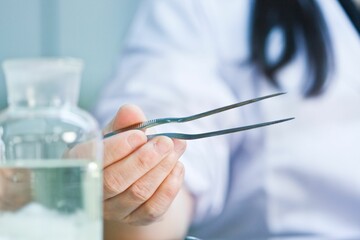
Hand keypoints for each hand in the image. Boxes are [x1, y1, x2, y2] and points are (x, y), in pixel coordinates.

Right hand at [102, 104, 186, 224]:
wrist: (132, 171)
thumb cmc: (120, 148)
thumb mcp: (119, 132)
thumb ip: (124, 121)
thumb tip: (131, 111)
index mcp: (80, 164)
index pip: (93, 160)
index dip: (117, 148)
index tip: (140, 134)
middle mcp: (93, 192)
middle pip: (115, 181)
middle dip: (144, 159)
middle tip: (165, 142)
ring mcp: (114, 210)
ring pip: (138, 193)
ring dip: (162, 168)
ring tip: (176, 148)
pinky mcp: (136, 218)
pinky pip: (153, 208)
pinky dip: (170, 187)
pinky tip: (178, 167)